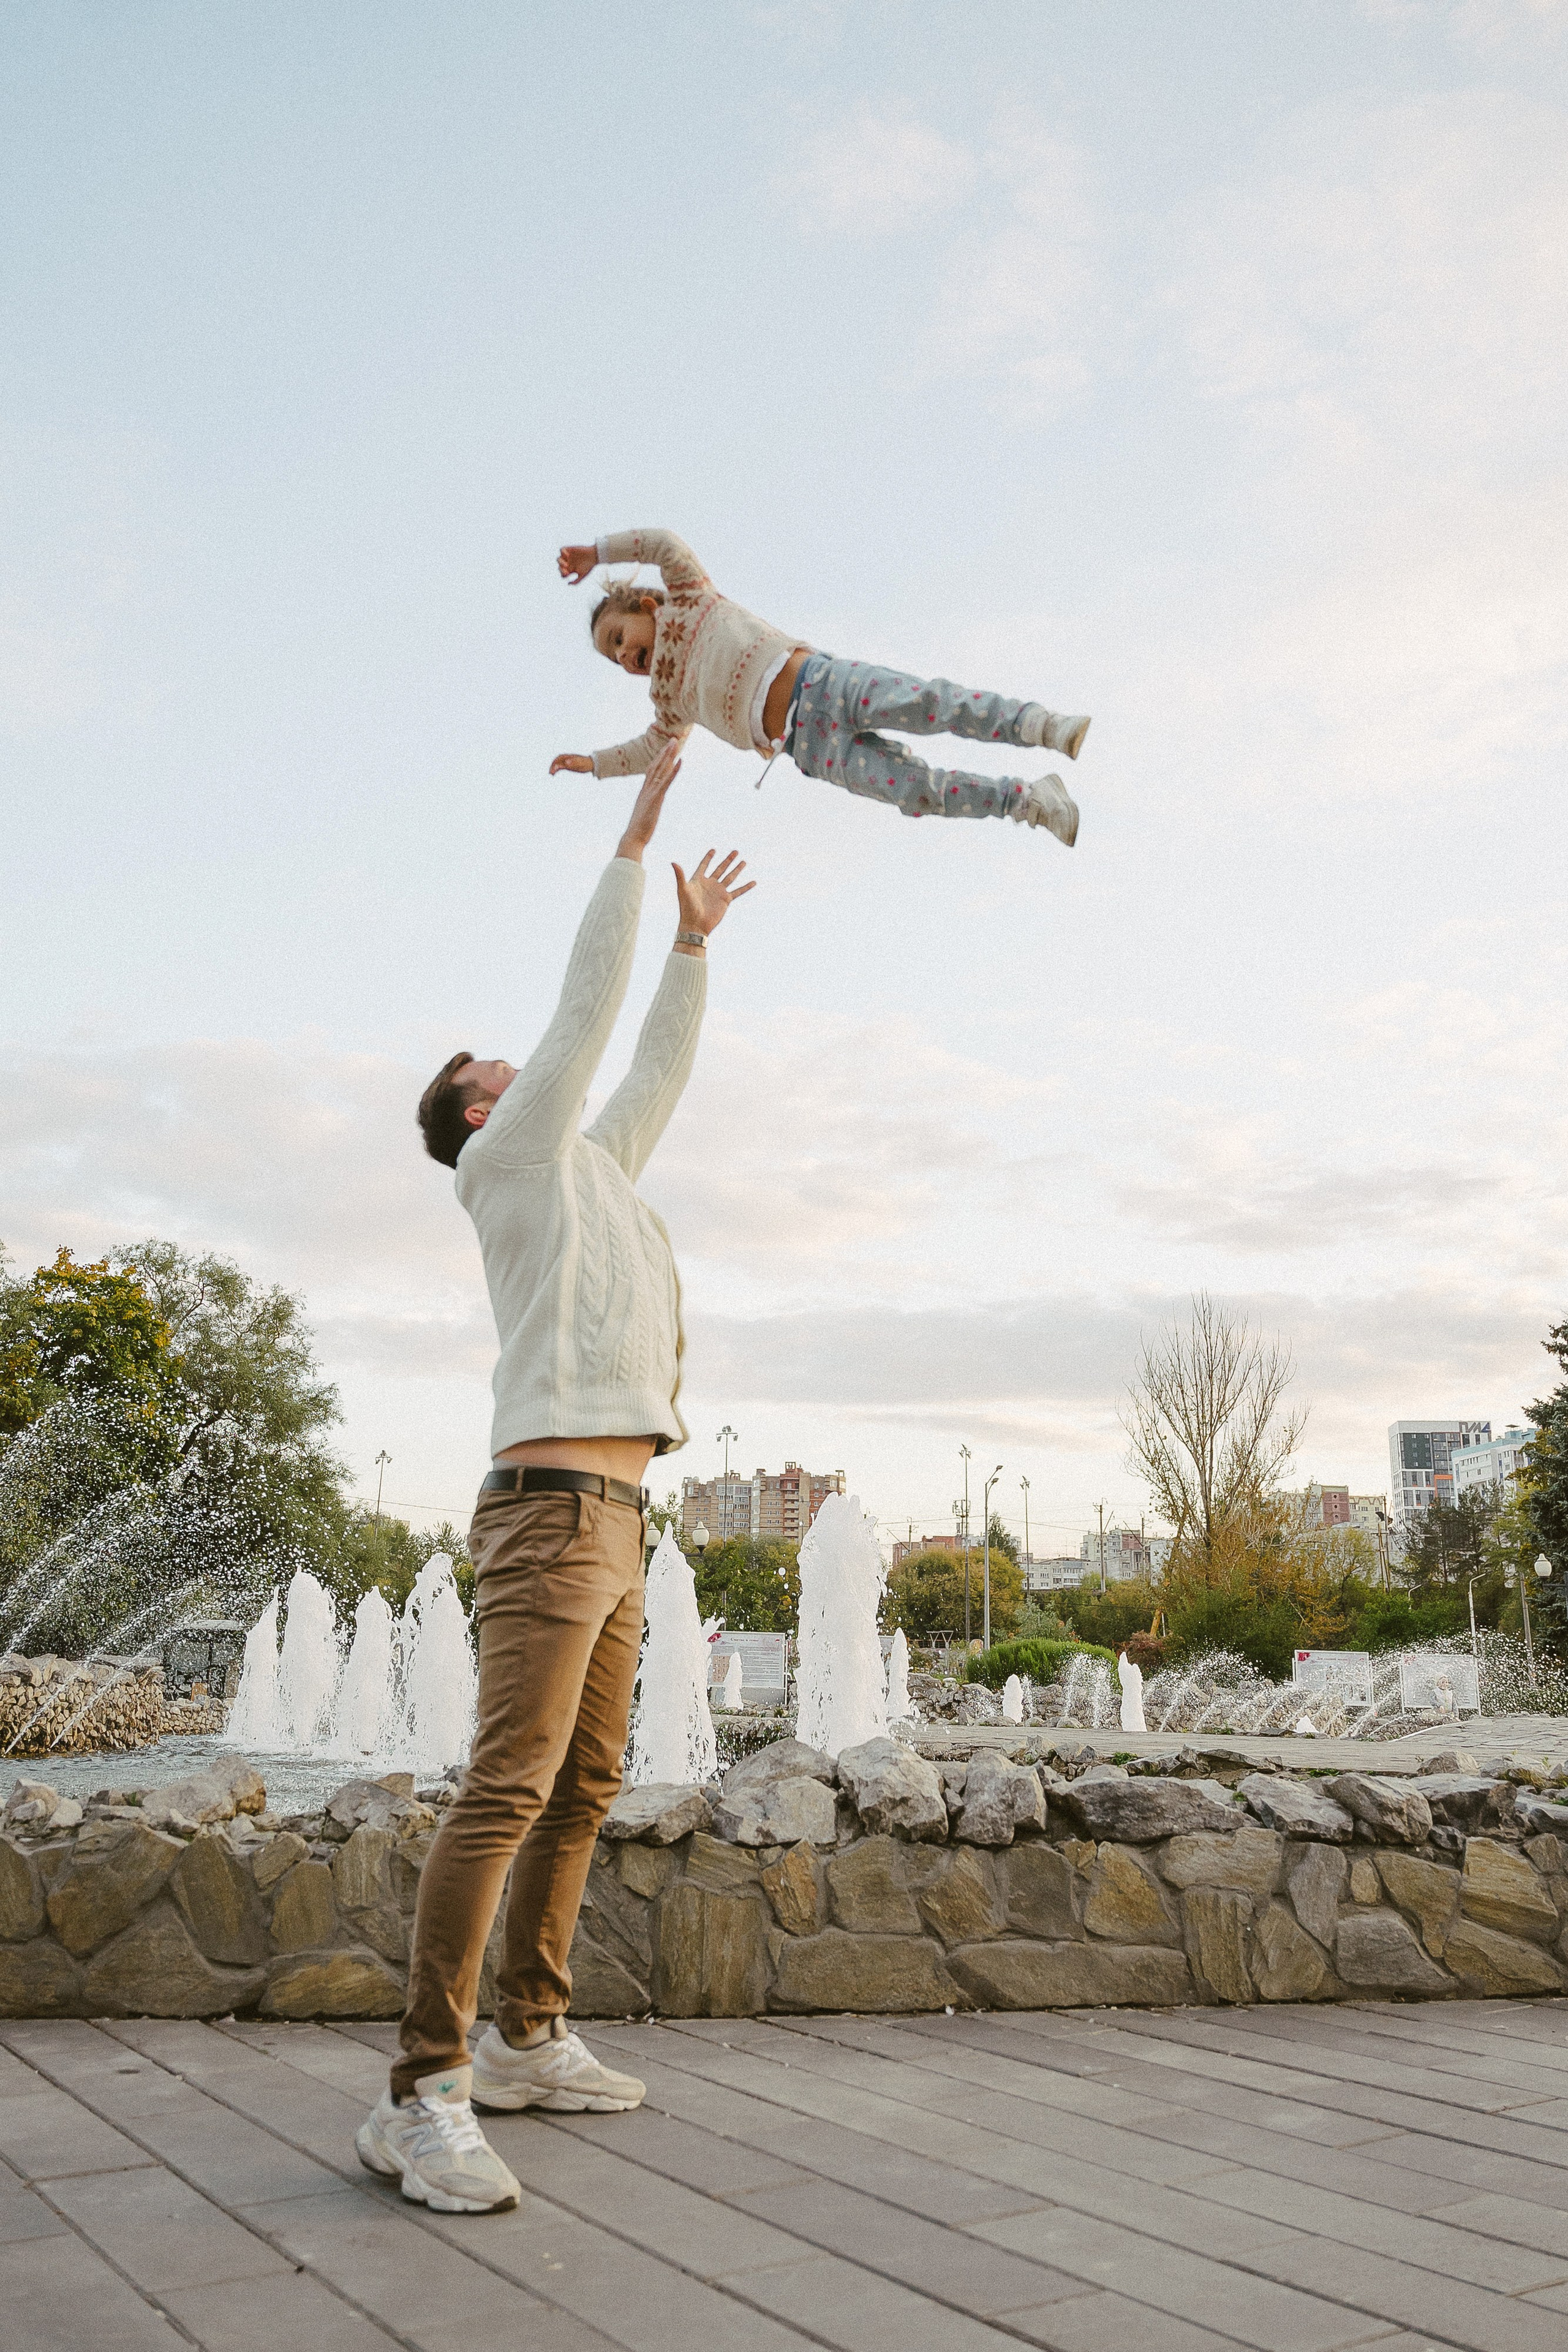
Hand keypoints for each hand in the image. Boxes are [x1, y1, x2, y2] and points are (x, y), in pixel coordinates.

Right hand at [550, 752, 594, 774]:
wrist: (591, 763)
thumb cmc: (585, 763)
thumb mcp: (579, 763)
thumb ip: (573, 762)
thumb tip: (566, 762)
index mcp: (569, 757)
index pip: (559, 758)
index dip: (555, 763)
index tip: (553, 769)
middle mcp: (567, 759)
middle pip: (557, 761)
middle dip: (553, 766)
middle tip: (550, 773)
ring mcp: (567, 762)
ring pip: (558, 764)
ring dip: (554, 768)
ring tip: (551, 774)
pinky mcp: (568, 765)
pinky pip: (561, 766)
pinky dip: (557, 769)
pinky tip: (554, 774)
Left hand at [558, 544, 597, 584]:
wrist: (594, 555)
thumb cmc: (589, 566)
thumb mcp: (582, 575)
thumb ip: (576, 581)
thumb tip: (568, 584)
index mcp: (570, 569)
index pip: (562, 573)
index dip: (563, 574)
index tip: (568, 574)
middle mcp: (568, 562)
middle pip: (559, 567)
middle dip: (561, 570)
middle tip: (567, 570)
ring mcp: (568, 556)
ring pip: (558, 559)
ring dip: (561, 562)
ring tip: (566, 565)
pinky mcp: (569, 549)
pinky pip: (561, 549)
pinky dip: (563, 552)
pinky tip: (568, 556)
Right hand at [615, 740, 681, 862]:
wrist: (634, 836)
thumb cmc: (639, 827)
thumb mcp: (645, 812)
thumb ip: (648, 805)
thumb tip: (650, 804)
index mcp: (644, 791)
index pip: (651, 770)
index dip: (659, 758)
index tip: (665, 749)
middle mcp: (646, 788)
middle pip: (656, 765)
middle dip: (665, 752)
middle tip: (673, 740)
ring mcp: (651, 792)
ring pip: (660, 769)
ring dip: (669, 756)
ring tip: (676, 744)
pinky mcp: (656, 798)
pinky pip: (666, 781)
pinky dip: (673, 771)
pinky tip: (680, 762)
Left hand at [673, 850, 754, 937]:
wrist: (695, 924)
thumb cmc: (687, 908)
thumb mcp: (683, 889)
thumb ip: (680, 875)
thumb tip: (673, 862)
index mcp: (699, 880)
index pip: (704, 865)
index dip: (708, 858)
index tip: (713, 850)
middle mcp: (710, 884)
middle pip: (720, 869)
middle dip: (728, 860)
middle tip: (735, 851)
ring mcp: (718, 892)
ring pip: (730, 877)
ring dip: (737, 869)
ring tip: (743, 861)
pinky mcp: (725, 900)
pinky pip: (738, 892)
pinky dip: (746, 887)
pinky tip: (753, 882)